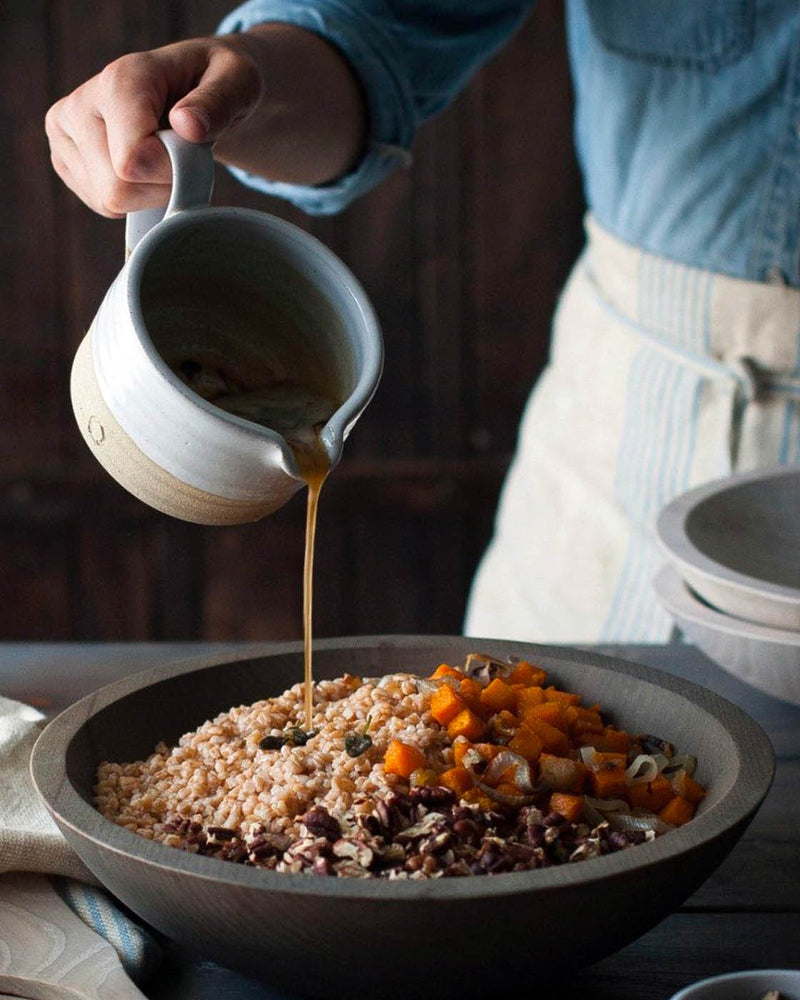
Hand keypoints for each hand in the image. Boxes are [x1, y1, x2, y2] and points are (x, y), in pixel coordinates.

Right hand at [45, 25, 366, 217]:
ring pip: (102, 199)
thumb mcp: (244, 85)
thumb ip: (221, 104)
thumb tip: (186, 130)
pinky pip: (94, 203)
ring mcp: (70, 128)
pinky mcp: (66, 151)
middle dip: (160, 186)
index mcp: (127, 79)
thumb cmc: (230, 84)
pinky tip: (147, 173)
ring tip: (168, 163)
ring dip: (146, 195)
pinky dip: (128, 199)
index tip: (192, 162)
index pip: (129, 157)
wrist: (198, 86)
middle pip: (115, 187)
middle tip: (186, 162)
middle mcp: (84, 100)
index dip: (165, 176)